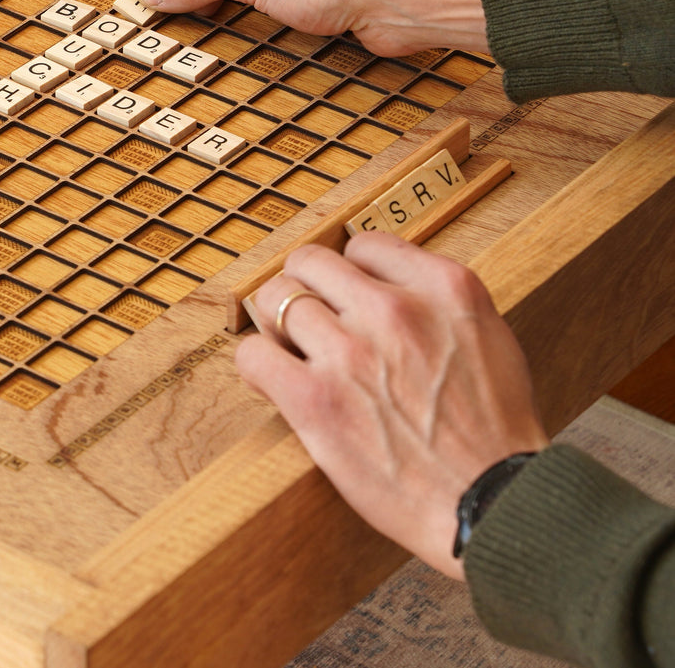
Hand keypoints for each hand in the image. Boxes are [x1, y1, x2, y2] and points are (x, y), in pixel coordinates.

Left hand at [238, 232, 549, 579]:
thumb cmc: (494, 433)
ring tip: (291, 350)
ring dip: (277, 324)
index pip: (364, 243)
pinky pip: (253, 353)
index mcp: (445, 288)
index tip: (347, 296)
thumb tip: (382, 283)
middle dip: (305, 288)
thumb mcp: (489, 337)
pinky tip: (274, 380)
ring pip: (276, 299)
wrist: (492, 503)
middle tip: (309, 319)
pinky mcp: (315, 399)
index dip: (350, 271)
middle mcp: (395, 310)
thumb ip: (437, 301)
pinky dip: (256, 363)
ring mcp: (352, 353)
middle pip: (310, 261)